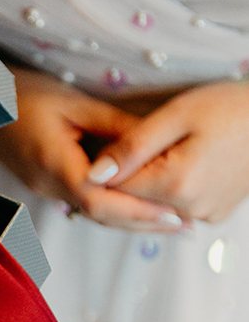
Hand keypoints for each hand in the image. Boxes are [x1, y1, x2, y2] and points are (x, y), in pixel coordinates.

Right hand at [0, 68, 184, 231]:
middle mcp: (48, 185)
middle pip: (101, 217)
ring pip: (93, 215)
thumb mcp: (74, 102)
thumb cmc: (23, 93)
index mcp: (55, 164)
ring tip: (169, 221)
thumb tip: (156, 146)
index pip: (102, 202)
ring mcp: (44, 188)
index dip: (139, 213)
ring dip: (131, 220)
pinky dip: (114, 209)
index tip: (174, 215)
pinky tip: (136, 206)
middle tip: (184, 227)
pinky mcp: (44, 184)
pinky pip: (84, 204)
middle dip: (143, 223)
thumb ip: (114, 128)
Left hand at [87, 82, 248, 222]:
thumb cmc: (229, 106)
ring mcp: (206, 215)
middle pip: (135, 200)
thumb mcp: (176, 115)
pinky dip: (171, 190)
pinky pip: (178, 206)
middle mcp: (190, 209)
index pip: (116, 189)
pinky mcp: (216, 214)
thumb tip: (93, 175)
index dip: (105, 166)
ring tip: (166, 149)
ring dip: (148, 184)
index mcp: (176, 184)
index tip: (107, 143)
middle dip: (126, 175)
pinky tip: (183, 163)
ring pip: (155, 205)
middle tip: (139, 142)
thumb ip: (131, 147)